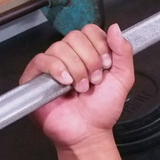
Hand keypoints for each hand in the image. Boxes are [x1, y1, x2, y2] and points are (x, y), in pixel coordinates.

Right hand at [20, 23, 134, 150]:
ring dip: (76, 69)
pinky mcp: (36, 77)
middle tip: (94, 80)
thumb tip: (115, 28)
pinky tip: (66, 82)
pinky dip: (57, 69)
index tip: (106, 65)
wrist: (89, 131)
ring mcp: (52, 65)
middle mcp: (70, 55)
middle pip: (75, 36)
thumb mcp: (123, 78)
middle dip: (90, 60)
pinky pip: (42, 60)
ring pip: (60, 48)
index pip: (90, 30)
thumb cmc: (102, 109)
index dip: (99, 45)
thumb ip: (123, 52)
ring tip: (81, 87)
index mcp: (89, 52)